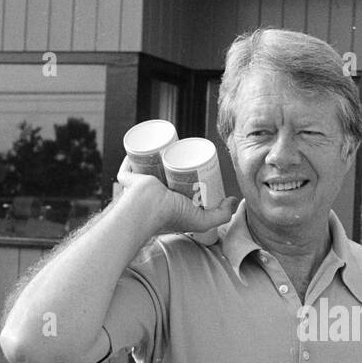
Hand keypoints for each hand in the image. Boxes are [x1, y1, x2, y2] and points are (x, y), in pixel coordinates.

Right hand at [116, 156, 236, 235]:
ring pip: (149, 166)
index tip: (201, 166)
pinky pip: (130, 162)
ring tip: (173, 145)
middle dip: (176, 162)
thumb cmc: (170, 217)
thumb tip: (232, 200)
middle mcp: (152, 197)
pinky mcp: (129, 177)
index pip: (180, 187)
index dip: (190, 176)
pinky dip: (136, 152)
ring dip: (158, 155)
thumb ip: (221, 215)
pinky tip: (149, 142)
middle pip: (166, 174)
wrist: (144, 210)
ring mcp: (139, 186)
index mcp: (168, 207)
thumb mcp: (201, 220)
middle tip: (189, 152)